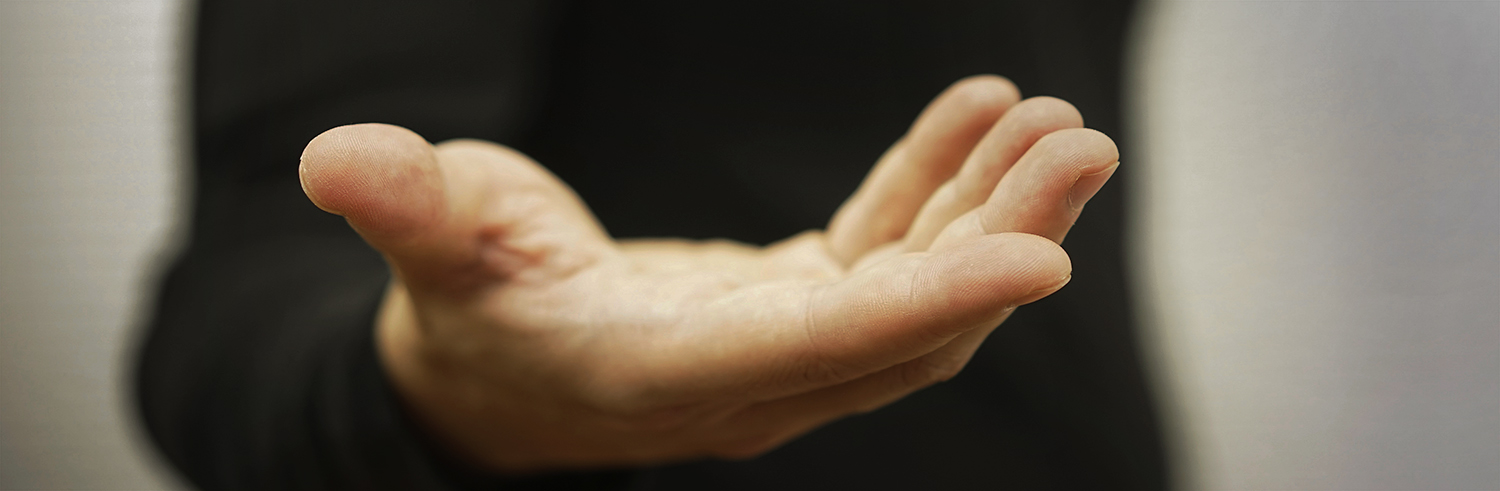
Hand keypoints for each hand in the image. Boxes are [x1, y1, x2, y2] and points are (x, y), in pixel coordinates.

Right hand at [298, 75, 1118, 472]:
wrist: (490, 376)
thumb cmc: (460, 310)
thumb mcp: (428, 250)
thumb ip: (405, 210)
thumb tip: (343, 163)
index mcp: (663, 376)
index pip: (821, 348)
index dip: (930, 304)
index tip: (1043, 255)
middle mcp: (746, 383)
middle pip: (905, 327)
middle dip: (1002, 240)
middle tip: (1081, 147)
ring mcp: (781, 353)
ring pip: (917, 298)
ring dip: (994, 215)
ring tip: (1060, 129)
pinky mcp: (793, 313)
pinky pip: (885, 258)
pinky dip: (937, 194)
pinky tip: (978, 120)